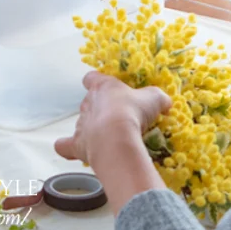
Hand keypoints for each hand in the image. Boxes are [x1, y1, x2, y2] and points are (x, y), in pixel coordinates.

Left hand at [55, 72, 171, 167]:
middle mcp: (87, 103)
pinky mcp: (77, 144)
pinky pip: (65, 146)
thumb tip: (165, 102)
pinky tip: (71, 151)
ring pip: (82, 124)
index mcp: (102, 87)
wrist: (117, 138)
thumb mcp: (153, 99)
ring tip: (108, 140)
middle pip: (89, 103)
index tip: (105, 87)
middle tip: (119, 120)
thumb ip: (157, 98)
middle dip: (101, 110)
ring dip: (92, 130)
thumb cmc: (132, 112)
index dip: (97, 82)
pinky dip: (66, 147)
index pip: (92, 78)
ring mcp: (81, 124)